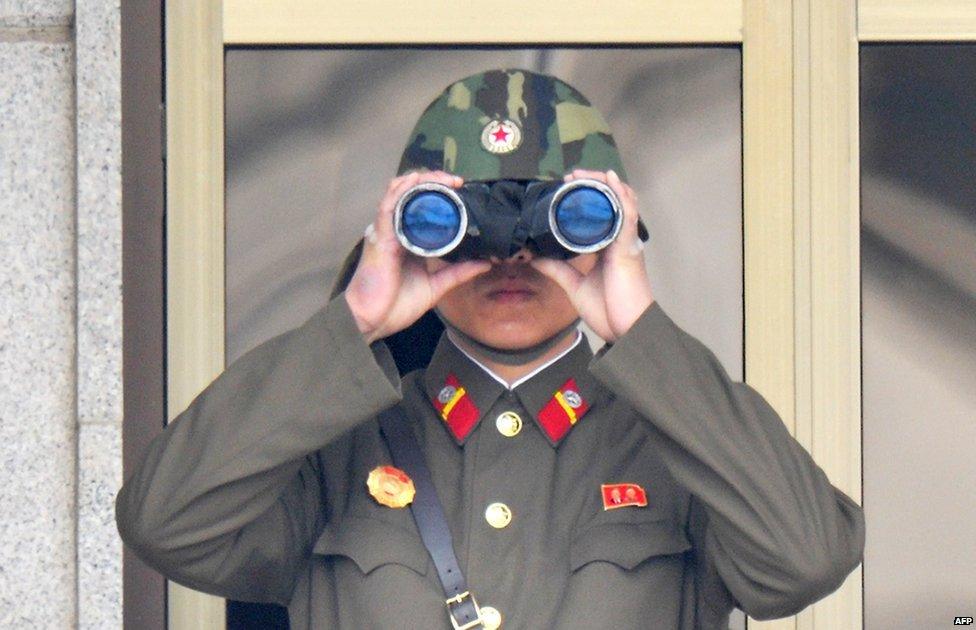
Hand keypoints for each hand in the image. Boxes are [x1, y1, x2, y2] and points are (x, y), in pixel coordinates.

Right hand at [344, 170, 490, 343]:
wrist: (370, 321)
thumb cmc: (395, 304)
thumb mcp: (435, 286)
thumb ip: (458, 273)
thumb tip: (485, 263)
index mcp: (408, 239)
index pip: (422, 207)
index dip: (440, 193)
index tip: (462, 190)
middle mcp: (396, 230)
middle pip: (412, 194)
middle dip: (433, 181)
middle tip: (457, 181)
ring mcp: (386, 231)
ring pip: (400, 193)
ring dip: (421, 181)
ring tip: (443, 178)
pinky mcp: (379, 237)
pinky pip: (388, 207)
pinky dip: (401, 191)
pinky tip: (415, 181)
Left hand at [530, 169, 653, 341]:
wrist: (627, 330)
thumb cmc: (610, 310)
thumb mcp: (575, 287)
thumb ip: (557, 270)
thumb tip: (535, 257)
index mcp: (607, 247)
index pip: (599, 214)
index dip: (585, 198)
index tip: (565, 188)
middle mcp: (618, 240)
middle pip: (610, 202)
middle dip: (592, 184)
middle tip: (570, 177)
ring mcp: (625, 242)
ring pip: (620, 202)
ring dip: (602, 184)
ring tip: (583, 174)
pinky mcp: (629, 248)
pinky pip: (627, 215)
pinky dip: (620, 195)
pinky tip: (610, 180)